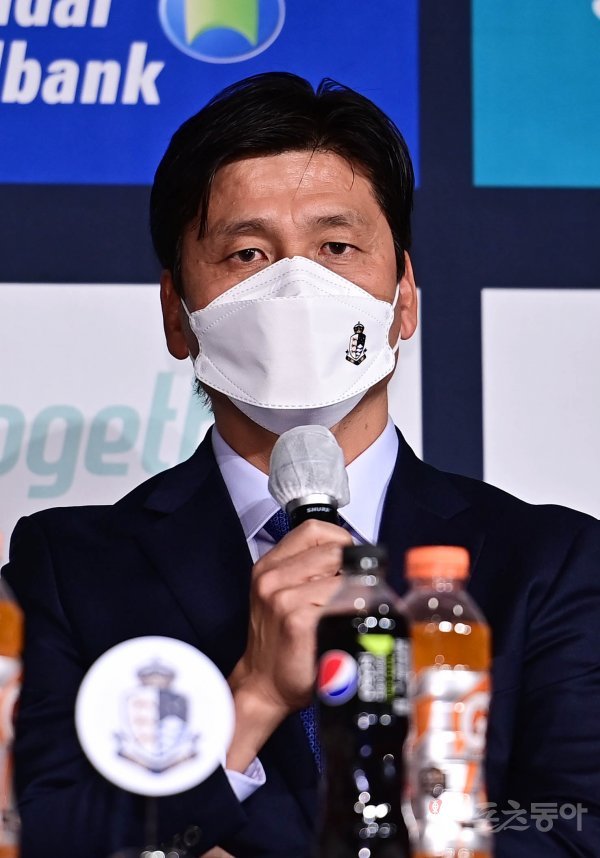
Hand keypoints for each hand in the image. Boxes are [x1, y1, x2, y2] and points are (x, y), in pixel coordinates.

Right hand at [226, 519, 351, 770]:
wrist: (265, 684)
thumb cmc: (280, 641)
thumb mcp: (282, 595)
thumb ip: (309, 571)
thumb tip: (356, 557)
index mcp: (268, 566)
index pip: (314, 530)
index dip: (340, 540)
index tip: (349, 560)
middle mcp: (272, 578)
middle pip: (334, 551)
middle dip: (353, 570)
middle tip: (355, 591)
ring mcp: (283, 599)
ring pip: (343, 579)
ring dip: (355, 595)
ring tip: (347, 613)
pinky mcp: (298, 621)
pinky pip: (341, 604)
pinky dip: (351, 614)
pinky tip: (343, 627)